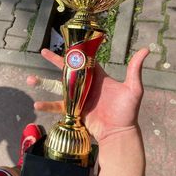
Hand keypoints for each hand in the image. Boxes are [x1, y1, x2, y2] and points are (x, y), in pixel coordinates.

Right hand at [27, 48, 148, 142]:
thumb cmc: (127, 111)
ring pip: (57, 87)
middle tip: (43, 52)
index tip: (65, 43)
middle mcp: (85, 84)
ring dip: (43, 82)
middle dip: (54, 61)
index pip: (83, 60)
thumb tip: (146, 49)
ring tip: (29, 78)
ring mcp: (78, 97)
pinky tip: (36, 104)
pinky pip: (58, 106)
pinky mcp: (73, 110)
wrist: (119, 132)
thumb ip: (135, 69)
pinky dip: (47, 105)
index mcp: (97, 76)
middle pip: (67, 70)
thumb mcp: (133, 88)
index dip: (74, 51)